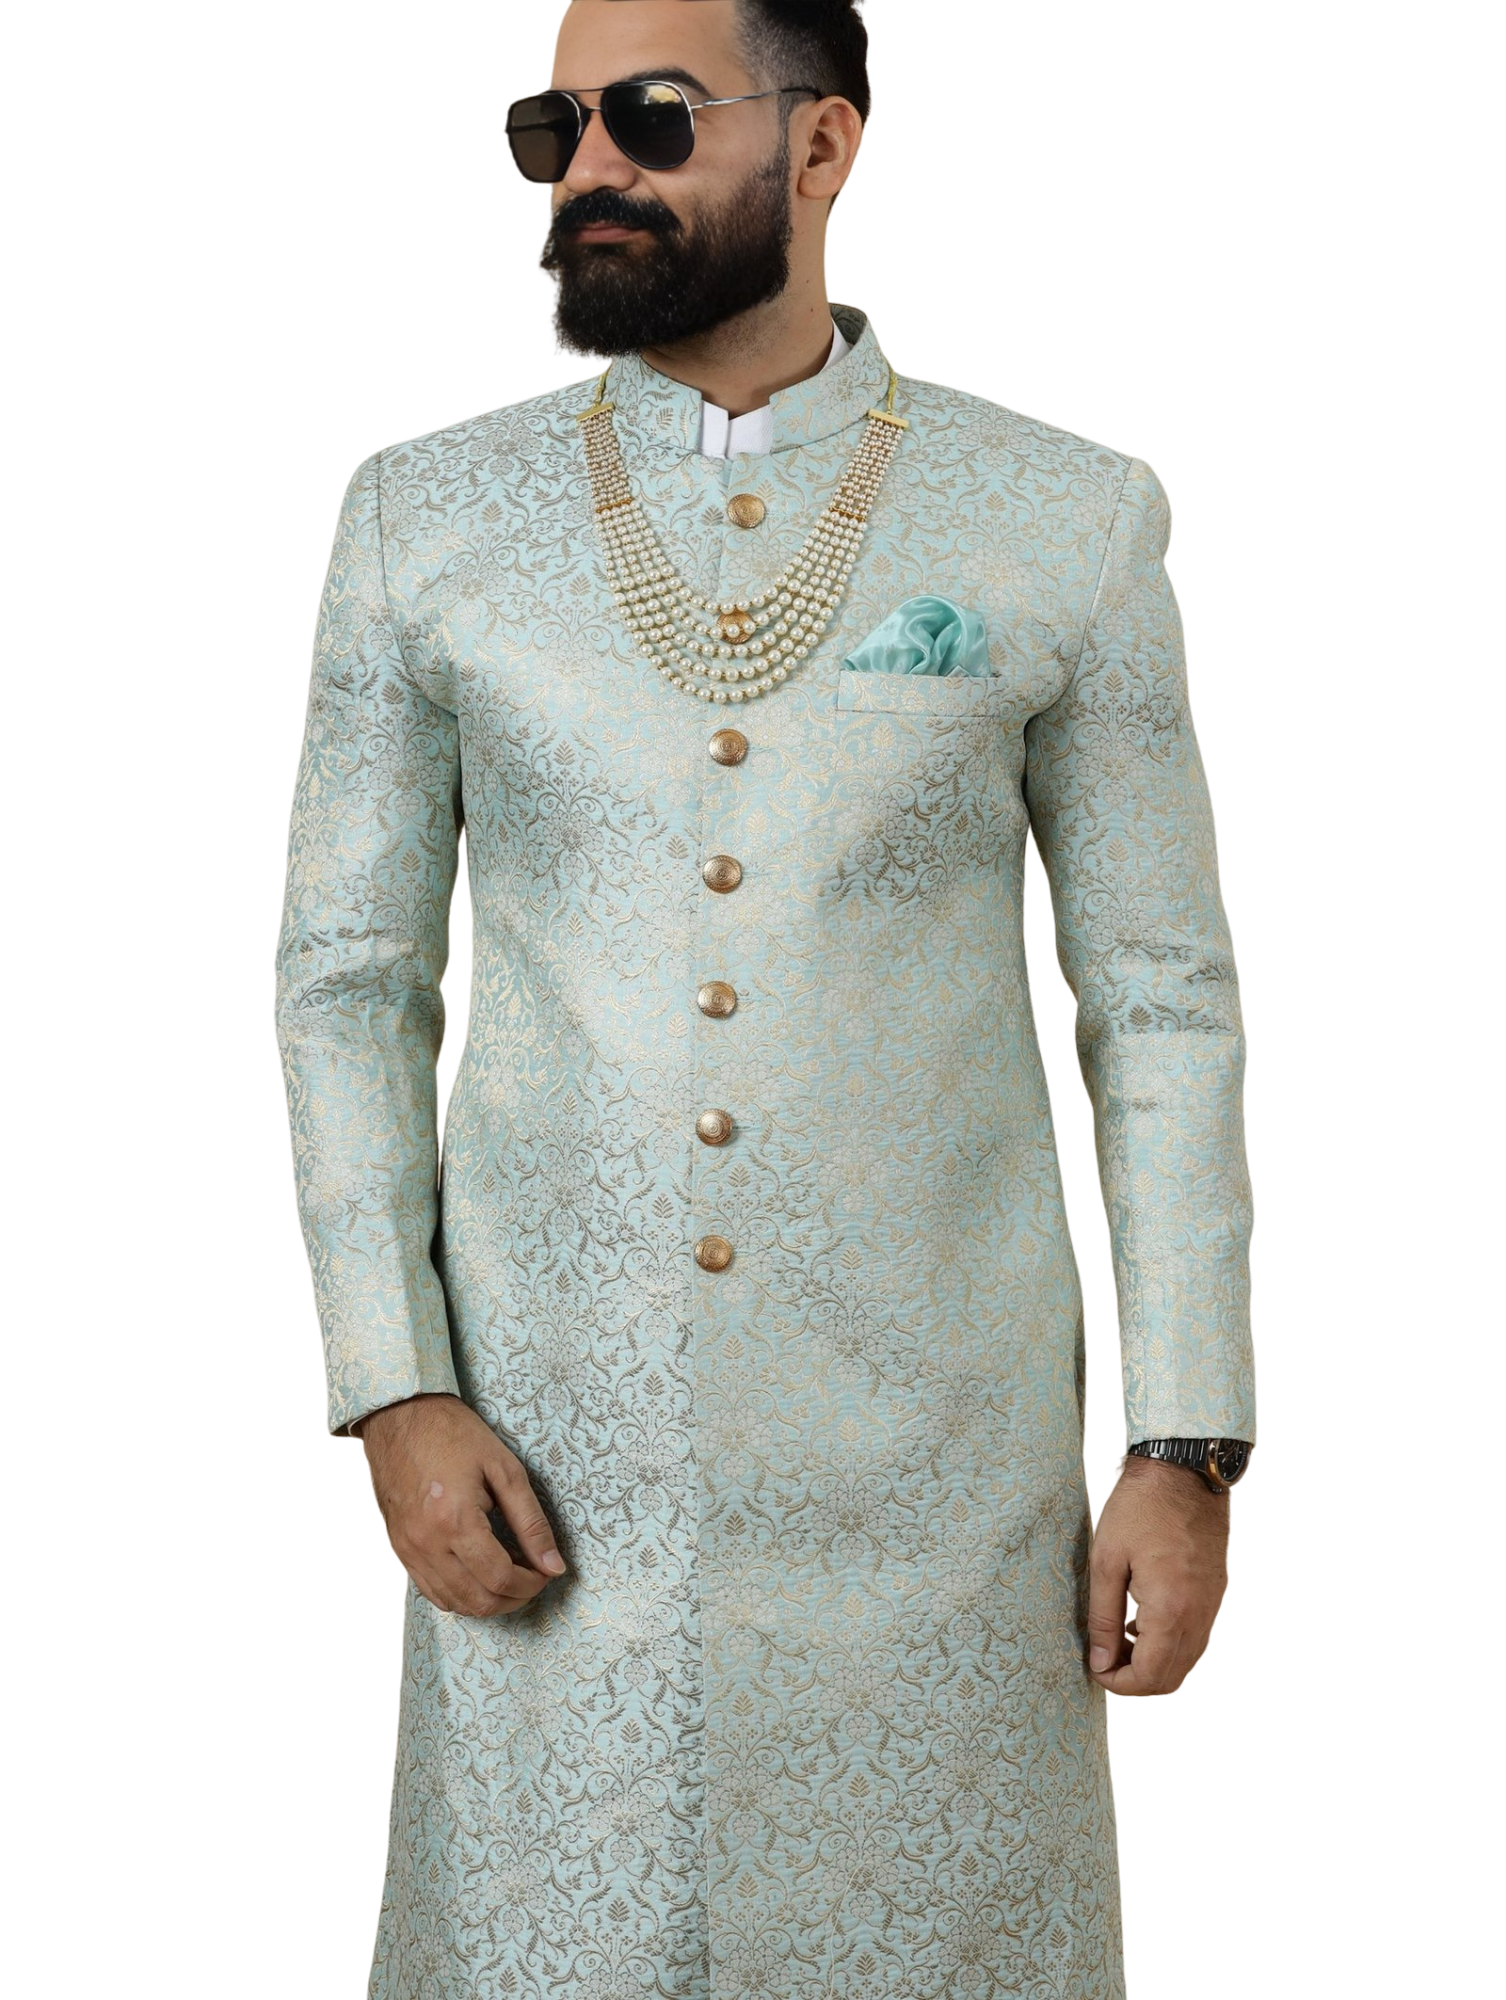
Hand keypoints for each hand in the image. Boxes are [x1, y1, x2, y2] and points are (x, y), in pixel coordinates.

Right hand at [356, 1393, 567, 1616]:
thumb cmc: (454, 1434)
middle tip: (533, 1579)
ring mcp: (407, 1550)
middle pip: (477, 1600)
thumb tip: (554, 1565)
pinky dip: (459, 1595)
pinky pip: (430, 1591)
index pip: (500, 1578)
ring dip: (487, 1602)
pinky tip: (478, 1578)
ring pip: (452, 1603)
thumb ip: (531, 1522)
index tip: (546, 1572)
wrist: (401, 1416)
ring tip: (510, 1581)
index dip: (531, 1584)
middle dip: (513, 1599)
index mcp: (455, 1521)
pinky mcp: (397, 1549)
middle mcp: (426, 1544)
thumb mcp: (505, 1469)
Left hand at [1085, 1453, 1231, 1696]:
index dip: (1119, 1684)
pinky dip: (1170, 1643)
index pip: (1150, 1677)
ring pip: (1187, 1661)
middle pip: (1172, 1679)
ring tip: (1120, 1636)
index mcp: (1170, 1611)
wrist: (1184, 1471)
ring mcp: (1213, 1606)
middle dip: (1136, 1680)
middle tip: (1106, 1658)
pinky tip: (1142, 1619)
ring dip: (1154, 1662)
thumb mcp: (1107, 1559)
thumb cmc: (1140, 1508)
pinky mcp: (1216, 1593)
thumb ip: (1103, 1617)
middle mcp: (1199, 1617)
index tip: (1096, 1669)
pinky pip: (1196, 1638)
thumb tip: (1100, 1661)